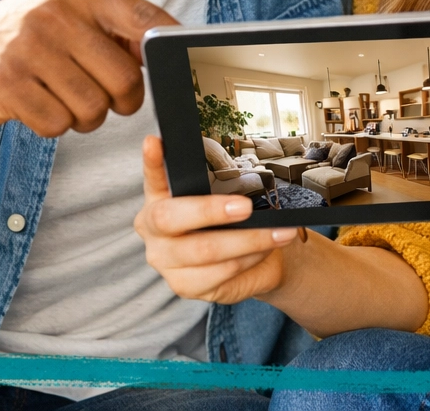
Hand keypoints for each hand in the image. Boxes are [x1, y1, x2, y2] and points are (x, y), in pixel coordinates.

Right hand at [0, 0, 173, 136]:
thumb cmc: (22, 39)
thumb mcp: (64, 14)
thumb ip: (114, 27)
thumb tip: (171, 49)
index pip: (146, 19)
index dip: (167, 49)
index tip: (174, 68)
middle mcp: (55, 12)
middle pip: (125, 78)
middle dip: (121, 101)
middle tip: (104, 100)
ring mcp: (28, 47)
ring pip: (93, 107)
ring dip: (85, 117)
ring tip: (63, 99)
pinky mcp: (5, 83)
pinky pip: (57, 124)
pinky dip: (53, 125)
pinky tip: (36, 106)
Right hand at [134, 136, 305, 303]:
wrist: (251, 261)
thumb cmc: (231, 223)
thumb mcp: (224, 200)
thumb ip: (219, 189)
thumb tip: (241, 187)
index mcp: (158, 198)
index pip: (152, 176)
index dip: (151, 162)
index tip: (154, 142)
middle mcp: (152, 229)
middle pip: (171, 218)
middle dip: (211, 211)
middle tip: (245, 207)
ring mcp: (164, 260)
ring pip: (205, 250)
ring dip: (249, 240)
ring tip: (279, 232)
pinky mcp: (183, 286)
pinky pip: (220, 272)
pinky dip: (249, 259)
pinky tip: (265, 250)